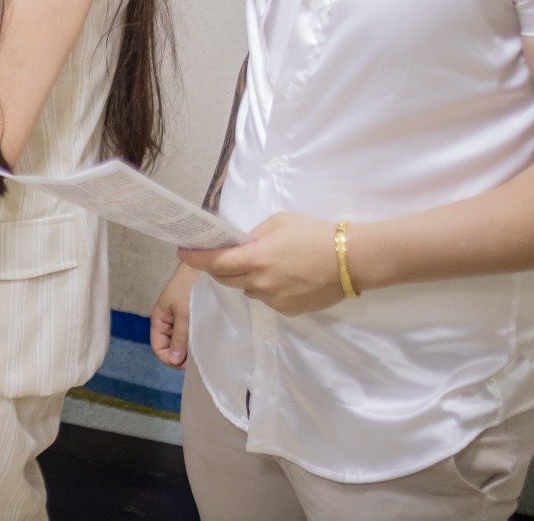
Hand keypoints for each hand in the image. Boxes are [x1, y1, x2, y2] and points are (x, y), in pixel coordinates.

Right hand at [150, 263, 197, 367]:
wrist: (201, 265)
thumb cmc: (188, 288)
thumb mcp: (183, 314)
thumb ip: (179, 338)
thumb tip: (174, 361)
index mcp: (158, 320)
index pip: (158, 348)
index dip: (170, 359)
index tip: (188, 363)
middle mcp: (166, 321)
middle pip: (169, 346)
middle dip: (180, 354)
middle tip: (198, 356)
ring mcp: (178, 318)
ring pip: (180, 340)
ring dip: (189, 346)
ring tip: (202, 347)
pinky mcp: (189, 314)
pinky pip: (188, 332)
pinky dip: (194, 337)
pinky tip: (205, 338)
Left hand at [177, 212, 345, 315]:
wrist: (350, 260)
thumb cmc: (314, 234)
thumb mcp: (278, 223)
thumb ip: (254, 235)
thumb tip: (239, 244)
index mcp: (255, 259)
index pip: (214, 262)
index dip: (195, 258)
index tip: (182, 252)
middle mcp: (259, 284)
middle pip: (225, 279)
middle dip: (218, 267)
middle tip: (219, 256)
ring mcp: (273, 300)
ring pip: (246, 289)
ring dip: (245, 278)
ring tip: (264, 263)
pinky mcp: (287, 311)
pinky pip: (266, 299)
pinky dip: (266, 288)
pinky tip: (283, 277)